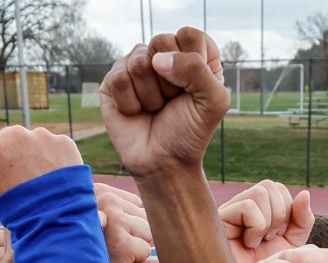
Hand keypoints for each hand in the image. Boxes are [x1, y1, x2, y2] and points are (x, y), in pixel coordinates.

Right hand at [0, 117, 81, 205]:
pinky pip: (53, 145)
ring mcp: (42, 136)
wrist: (54, 219)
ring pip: (32, 140)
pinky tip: (55, 178)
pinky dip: (53, 158)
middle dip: (12, 150)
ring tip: (40, 181)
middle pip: (9, 135)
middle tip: (20, 178)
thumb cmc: (13, 207)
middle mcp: (16, 134)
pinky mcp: (63, 142)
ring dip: (33, 154)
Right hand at [95, 183, 152, 262]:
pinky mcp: (122, 243)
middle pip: (144, 217)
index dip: (127, 224)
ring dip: (133, 248)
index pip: (136, 203)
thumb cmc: (78, 249)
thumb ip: (112, 207)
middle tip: (107, 246)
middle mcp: (107, 200)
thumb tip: (142, 204)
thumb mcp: (92, 217)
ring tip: (109, 253)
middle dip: (132, 235)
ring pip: (147, 233)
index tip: (106, 234)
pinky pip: (145, 251)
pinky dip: (133, 262)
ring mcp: (115, 220)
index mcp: (98, 190)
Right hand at [98, 28, 229, 178]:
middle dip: (169, 80)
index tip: (193, 89)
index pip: (188, 35)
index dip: (191, 63)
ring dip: (150, 95)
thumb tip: (156, 60)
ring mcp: (136, 66)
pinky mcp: (113, 81)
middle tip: (172, 100)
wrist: (164, 162)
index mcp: (193, 53)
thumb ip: (197, 69)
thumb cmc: (191, 131)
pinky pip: (119, 79)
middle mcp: (163, 55)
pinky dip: (131, 104)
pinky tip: (137, 113)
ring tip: (155, 108)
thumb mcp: (213, 101)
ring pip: (139, 62)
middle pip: (161, 42)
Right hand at [217, 180, 313, 262]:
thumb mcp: (292, 245)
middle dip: (280, 214)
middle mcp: (241, 208)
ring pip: (260, 192)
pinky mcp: (218, 220)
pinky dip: (256, 227)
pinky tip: (248, 245)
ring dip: (268, 221)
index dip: (287, 209)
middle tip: (271, 239)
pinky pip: (248, 206)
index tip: (280, 236)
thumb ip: (302, 220)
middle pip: (269, 186)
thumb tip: (305, 193)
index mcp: (257, 211)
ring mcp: (228, 212)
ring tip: (259, 243)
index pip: (278, 188)